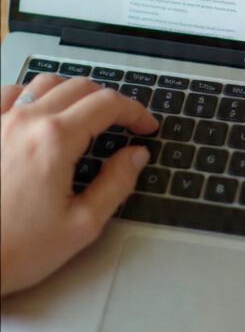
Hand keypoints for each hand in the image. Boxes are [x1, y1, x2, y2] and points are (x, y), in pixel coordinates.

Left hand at [1, 73, 157, 297]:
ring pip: (47, 82)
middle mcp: (26, 121)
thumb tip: (135, 157)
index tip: (144, 125)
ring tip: (84, 114)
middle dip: (109, 101)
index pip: (107, 104)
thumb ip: (115, 185)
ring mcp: (1, 121)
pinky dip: (32, 94)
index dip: (135, 111)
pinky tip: (39, 112)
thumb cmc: (13, 250)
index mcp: (55, 141)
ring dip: (73, 92)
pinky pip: (11, 92)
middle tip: (122, 122)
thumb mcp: (80, 225)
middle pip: (81, 87)